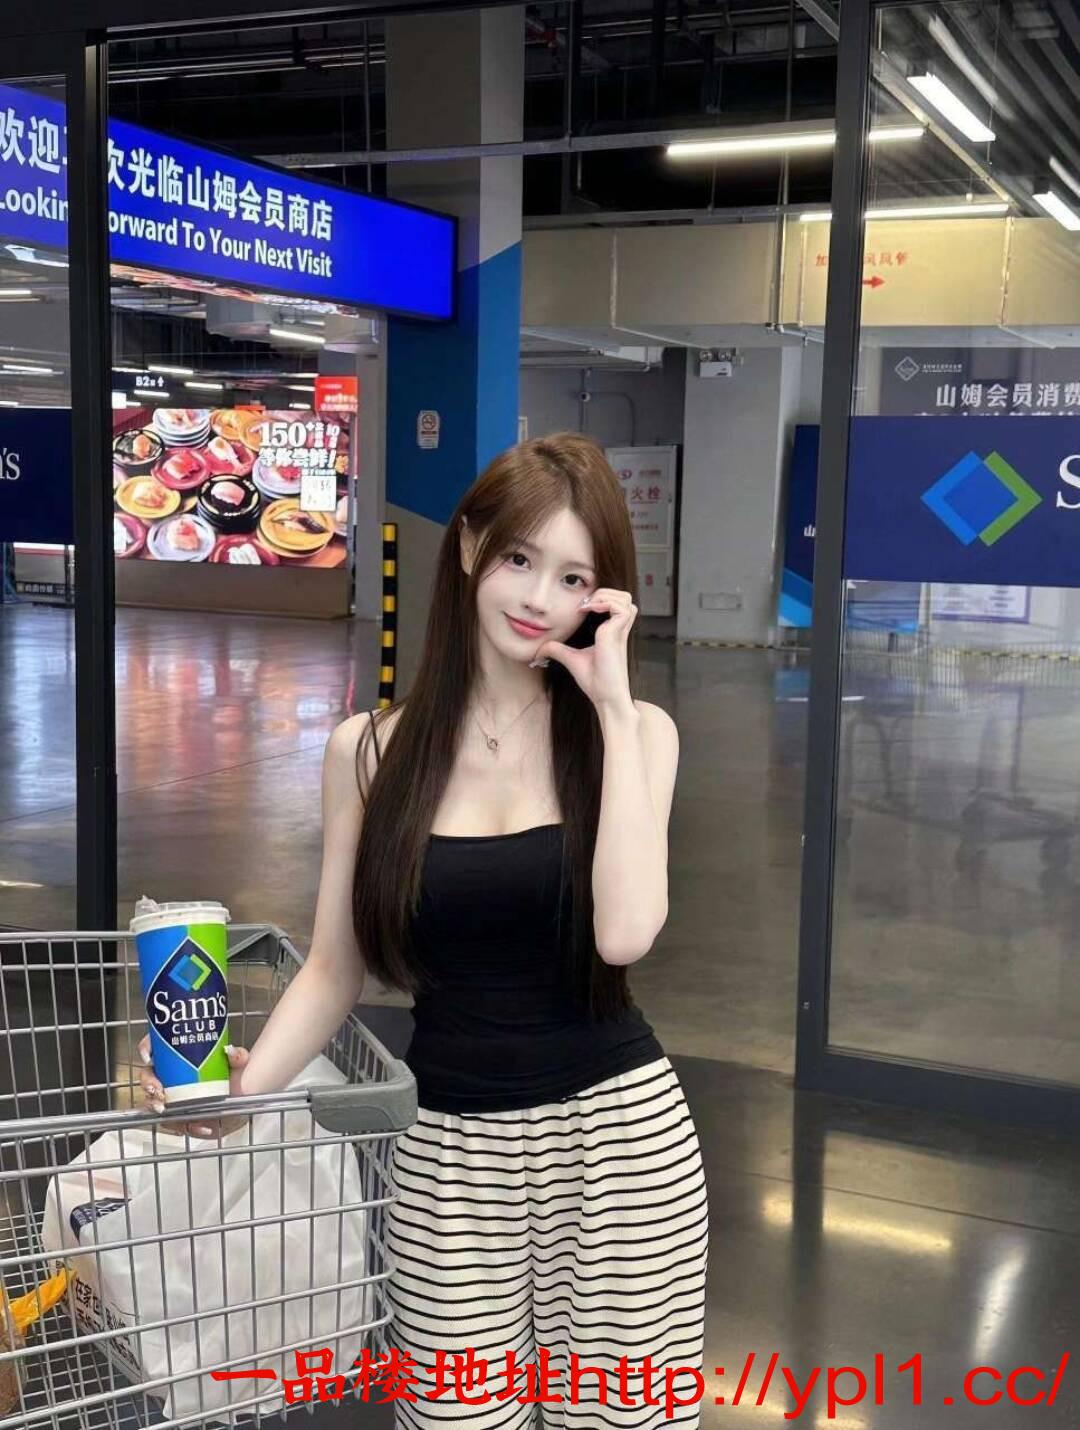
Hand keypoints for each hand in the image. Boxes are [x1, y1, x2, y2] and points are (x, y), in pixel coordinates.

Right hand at [137, 1034, 251, 1139]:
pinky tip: (201, 1126)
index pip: (155, 1047)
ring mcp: (173, 1097)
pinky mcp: (181, 1117)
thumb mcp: (238, 1061)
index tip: (149, 1056)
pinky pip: (175, 1124)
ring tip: (165, 1108)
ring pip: (153, 1101)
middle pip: (148, 1076)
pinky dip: (186, 1126)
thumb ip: (238, 1055)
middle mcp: (171, 1076)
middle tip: (158, 1089)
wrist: (244, 1100)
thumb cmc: (234, 1075)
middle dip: (148, 1083)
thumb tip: (230, 1051)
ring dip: (155, 1106)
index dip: (146, 1048)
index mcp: (178, 1057)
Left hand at [531, 588, 636, 712]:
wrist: (605, 697)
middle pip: (625, 597)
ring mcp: (619, 631)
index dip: (602, 598)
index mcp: (613, 632)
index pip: (618, 604)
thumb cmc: (596, 682)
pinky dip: (604, 603)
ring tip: (588, 607)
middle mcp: (619, 629)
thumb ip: (558, 650)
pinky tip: (588, 611)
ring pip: (625, 598)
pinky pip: (619, 607)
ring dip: (605, 596)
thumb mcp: (571, 659)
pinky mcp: (617, 634)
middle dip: (604, 592)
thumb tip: (540, 650)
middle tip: (585, 605)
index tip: (581, 608)